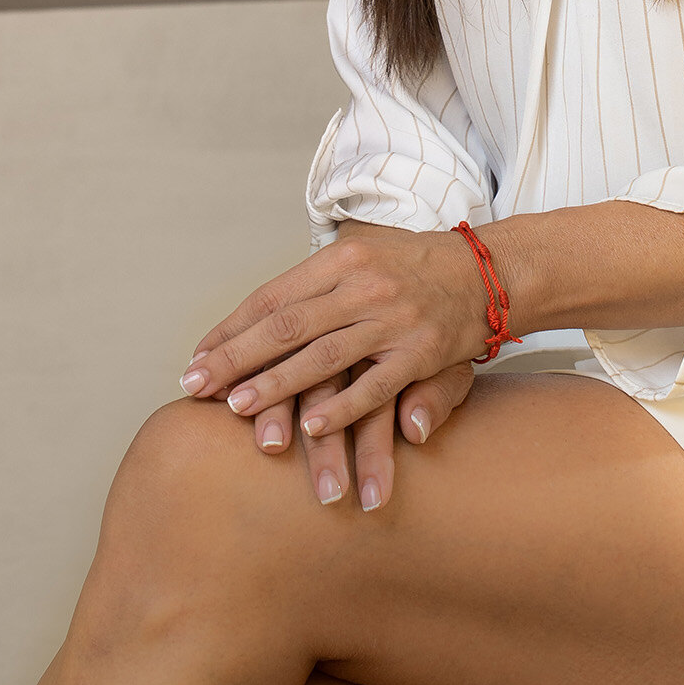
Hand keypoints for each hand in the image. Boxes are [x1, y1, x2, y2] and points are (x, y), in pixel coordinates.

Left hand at [179, 226, 490, 505]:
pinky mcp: (422, 351)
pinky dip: (343, 407)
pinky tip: (312, 426)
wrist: (487, 270)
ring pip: (324, 356)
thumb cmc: (412, 267)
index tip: (196, 359)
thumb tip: (256, 322)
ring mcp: (393, 319)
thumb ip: (313, 289)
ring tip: (237, 406)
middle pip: (287, 326)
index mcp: (342, 258)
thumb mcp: (362, 258)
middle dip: (236, 358)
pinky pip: (375, 385)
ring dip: (277, 384)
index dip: (230, 330)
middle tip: (196, 386)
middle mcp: (362, 285)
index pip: (272, 297)